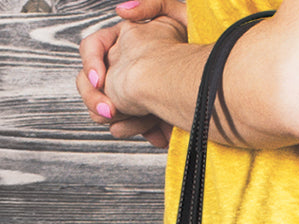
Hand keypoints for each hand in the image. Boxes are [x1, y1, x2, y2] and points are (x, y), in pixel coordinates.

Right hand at [77, 0, 187, 147]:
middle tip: (110, 112)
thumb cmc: (198, 51)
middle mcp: (123, 69)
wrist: (208, 89)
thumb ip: (151, 5)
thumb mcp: (177, 16)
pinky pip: (126, 128)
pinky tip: (157, 134)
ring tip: (143, 124)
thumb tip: (121, 11)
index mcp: (126, 43)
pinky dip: (140, 131)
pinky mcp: (142, 117)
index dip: (91, 63)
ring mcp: (129, 95)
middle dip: (97, 100)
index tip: (101, 81)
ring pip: (105, 111)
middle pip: (90, 86)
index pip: (92, 49)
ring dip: (122, 119)